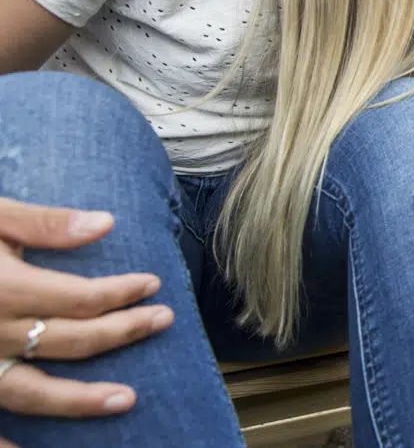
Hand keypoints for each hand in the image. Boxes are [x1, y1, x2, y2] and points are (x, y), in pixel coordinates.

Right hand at [0, 198, 172, 420]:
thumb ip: (43, 223)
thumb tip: (106, 224)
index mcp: (4, 289)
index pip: (82, 299)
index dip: (123, 293)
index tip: (153, 284)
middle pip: (71, 341)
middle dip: (123, 332)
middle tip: (163, 320)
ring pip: (32, 392)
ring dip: (80, 400)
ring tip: (127, 399)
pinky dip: (4, 446)